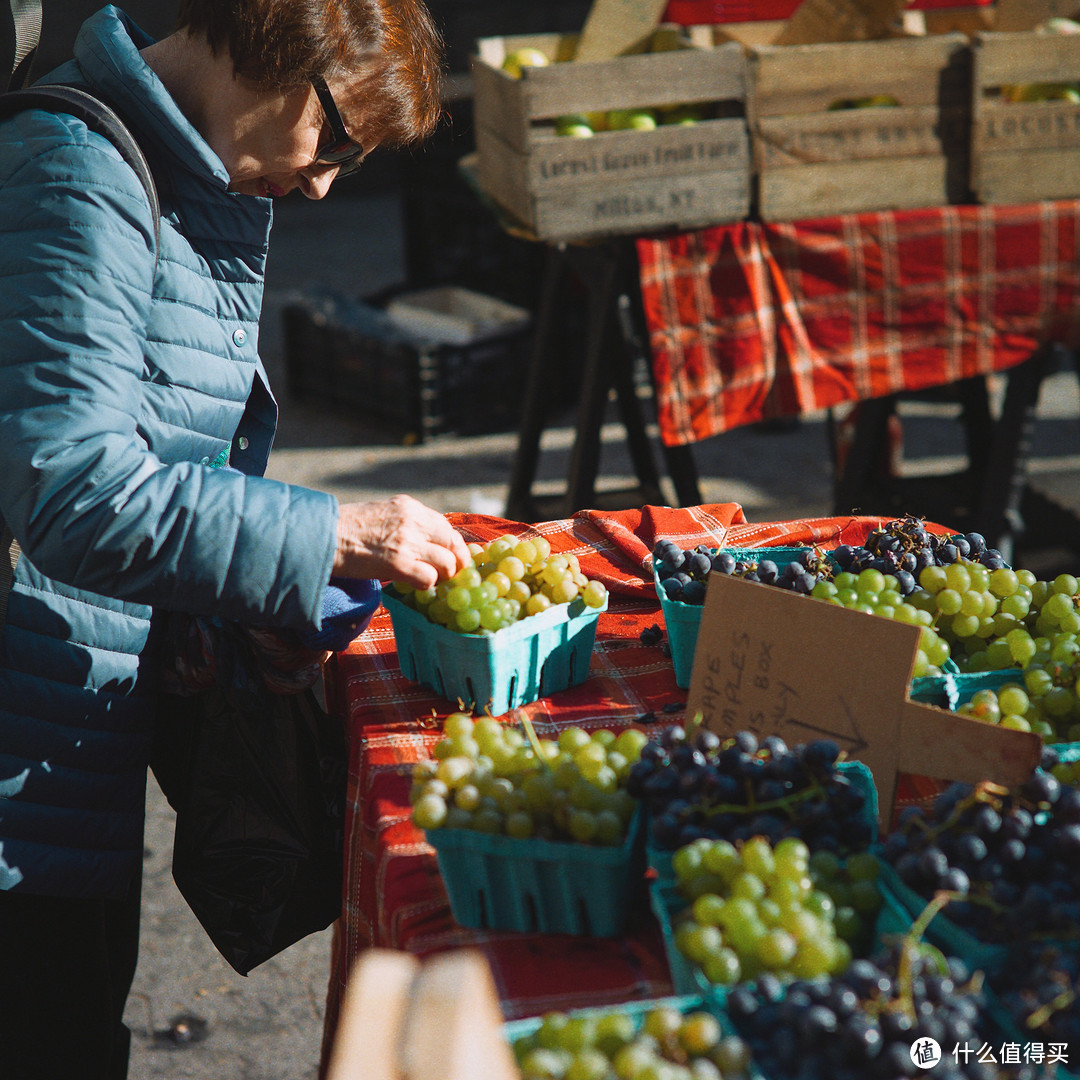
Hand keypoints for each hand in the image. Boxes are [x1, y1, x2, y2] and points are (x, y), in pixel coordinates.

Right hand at [332, 495, 469, 589]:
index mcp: (409, 507)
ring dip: (442, 575)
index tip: (453, 556)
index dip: (453, 544)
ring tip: (430, 580)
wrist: (324, 537)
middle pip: (452, 543)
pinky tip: (414, 584)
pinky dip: (426, 585)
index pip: (446, 526)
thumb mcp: (383, 513)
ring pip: (446, 563)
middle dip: (455, 561)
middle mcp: (413, 521)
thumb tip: (428, 541)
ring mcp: (408, 542)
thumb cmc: (348, 528)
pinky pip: (429, 578)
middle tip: (450, 573)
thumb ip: (408, 523)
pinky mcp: (399, 564)